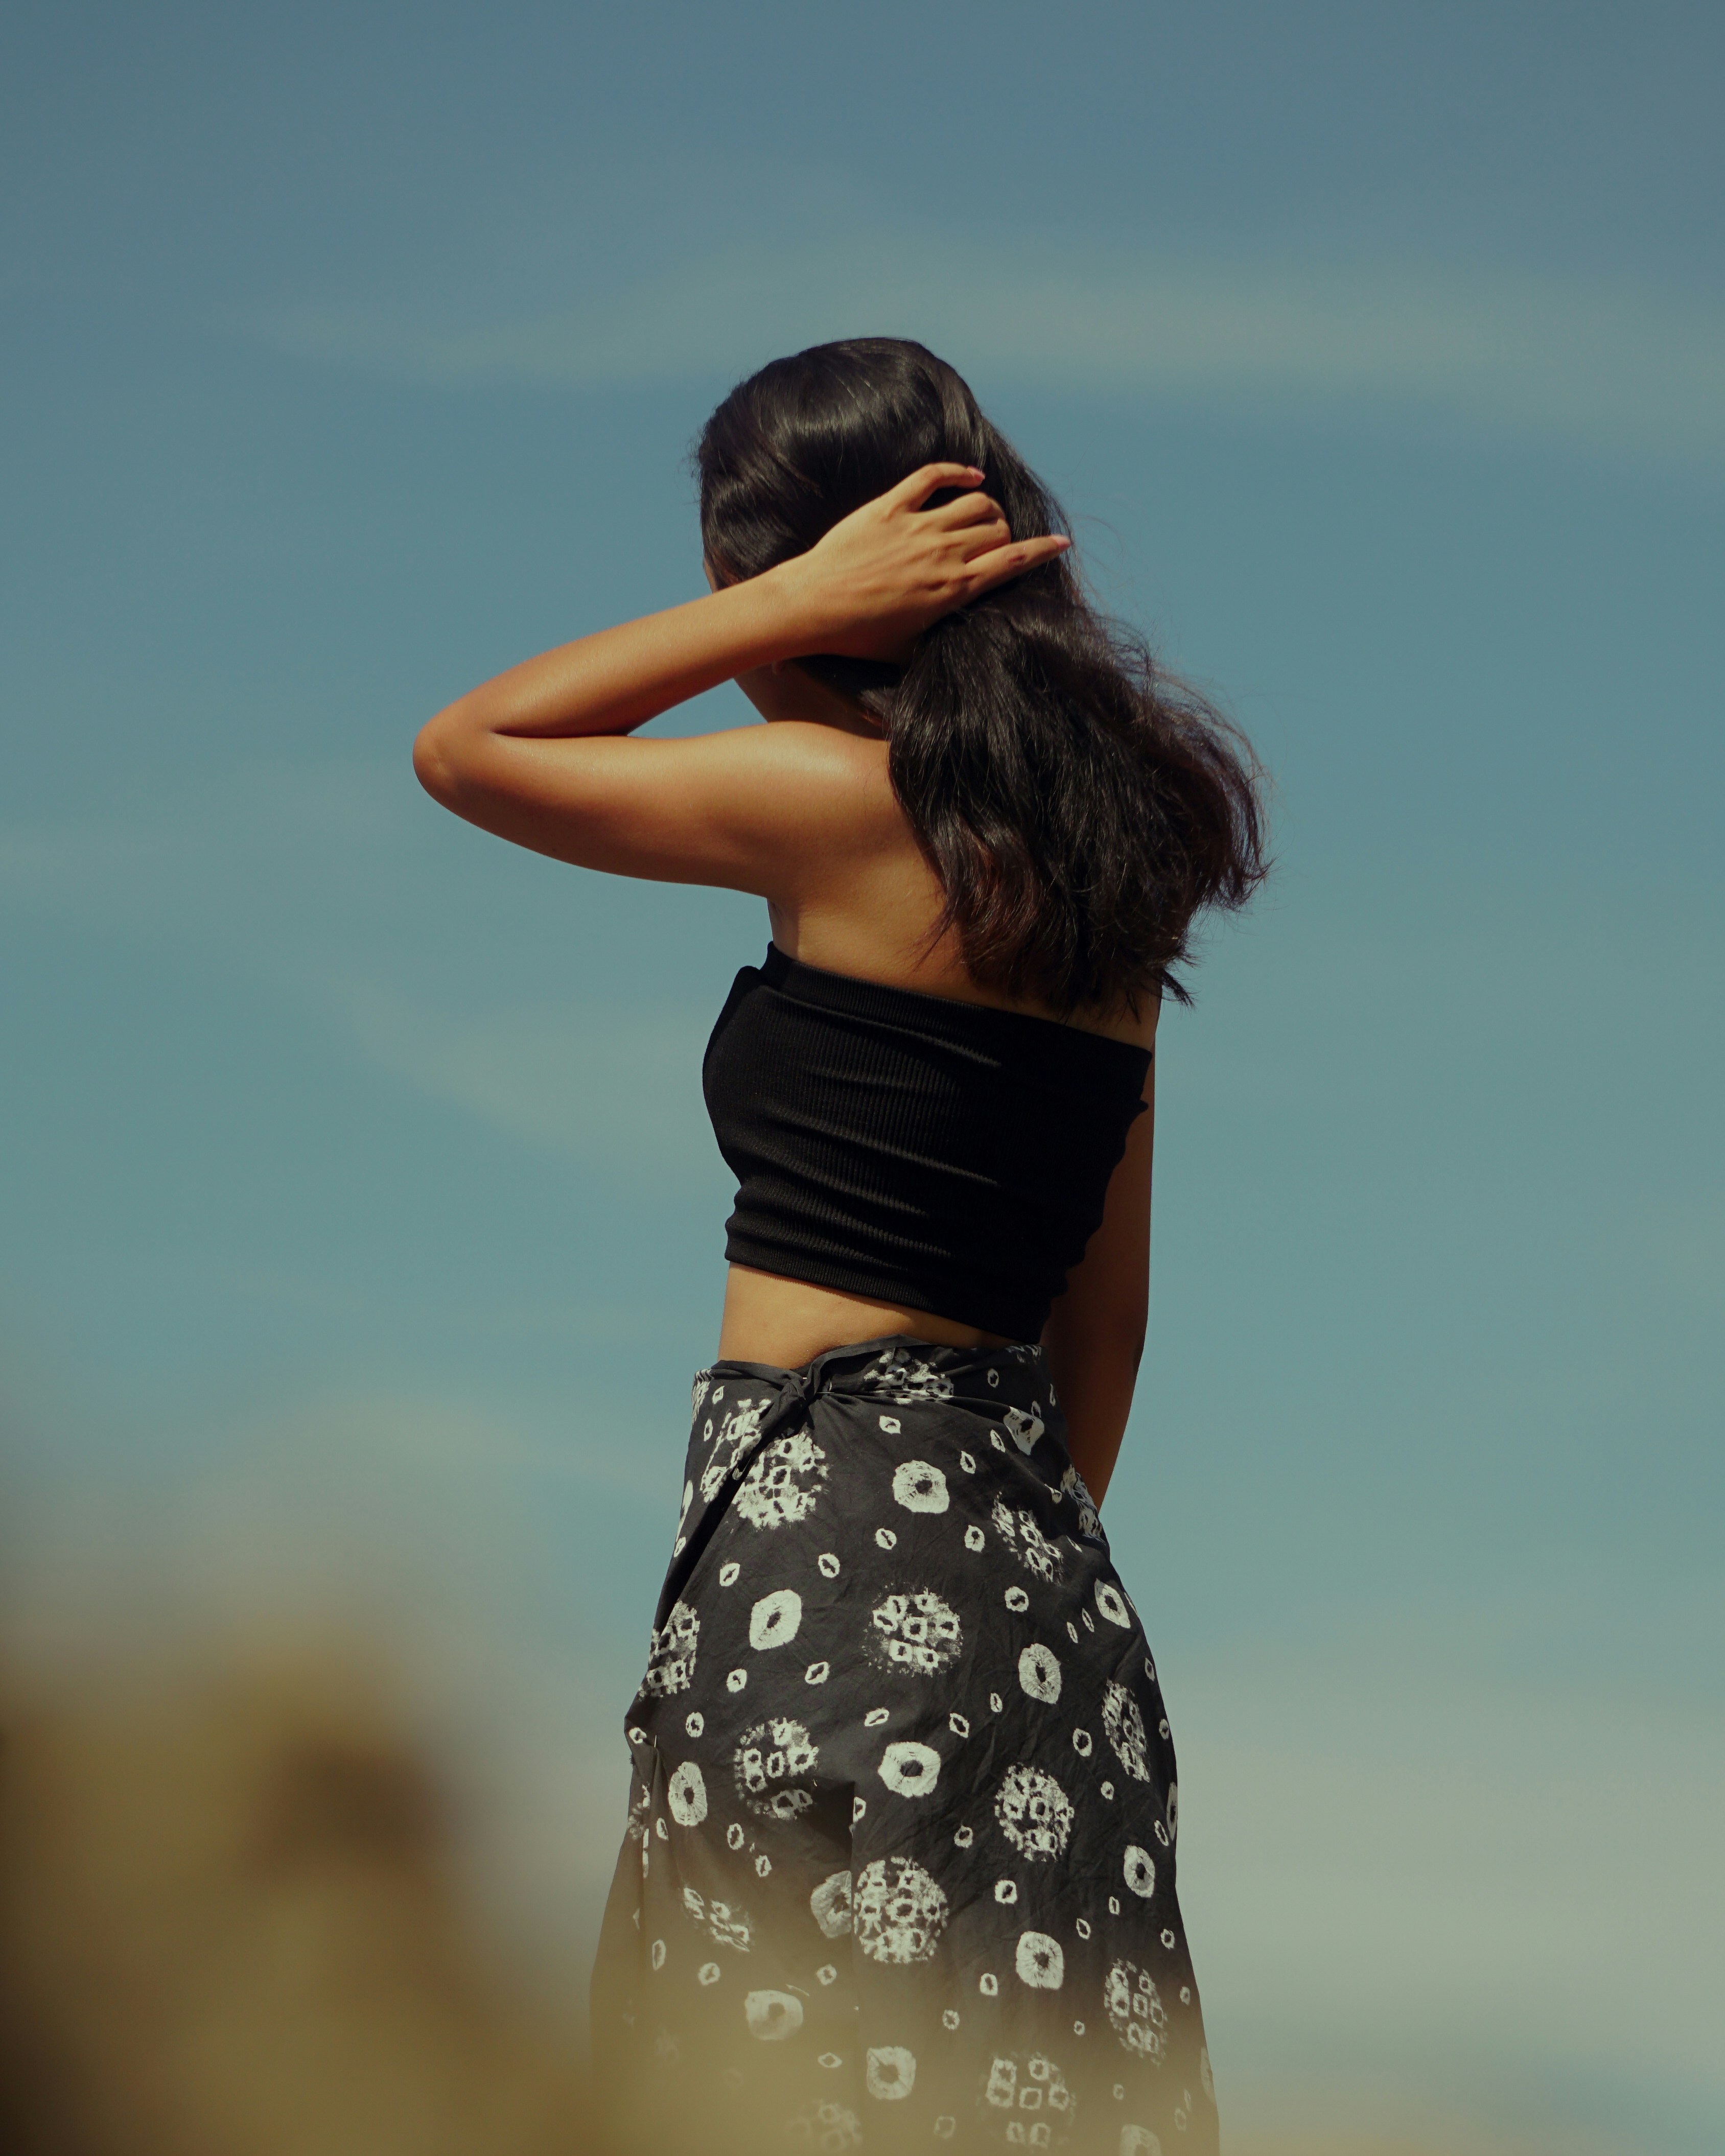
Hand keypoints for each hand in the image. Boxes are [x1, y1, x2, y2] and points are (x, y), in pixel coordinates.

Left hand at [769, 463, 1071, 661]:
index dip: (1043, 550)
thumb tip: (962, 630)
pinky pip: (933, 477)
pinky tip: (970, 476)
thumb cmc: (858, 637)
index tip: (1061, 542)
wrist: (812, 608)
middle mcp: (943, 554)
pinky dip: (957, 472)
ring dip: (988, 506)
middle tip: (999, 542)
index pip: (1014, 561)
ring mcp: (917, 526)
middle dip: (1008, 532)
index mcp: (954, 589)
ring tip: (985, 515)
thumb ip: (943, 631)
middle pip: (998, 528)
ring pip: (974, 502)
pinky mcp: (889, 508)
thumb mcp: (910, 647)